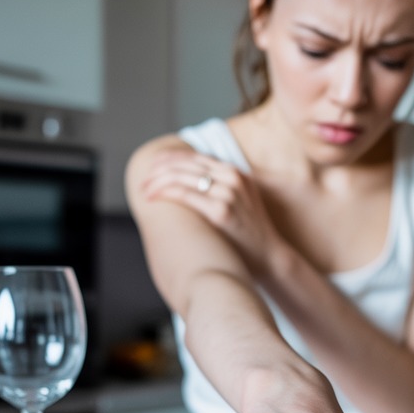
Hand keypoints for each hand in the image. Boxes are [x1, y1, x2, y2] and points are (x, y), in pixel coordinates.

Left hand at [140, 149, 282, 275]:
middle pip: (185, 164)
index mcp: (235, 171)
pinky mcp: (222, 211)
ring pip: (181, 177)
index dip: (169, 159)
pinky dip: (165, 193)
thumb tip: (188, 185)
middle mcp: (232, 177)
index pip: (194, 156)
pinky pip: (185, 194)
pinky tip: (153, 199)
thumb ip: (218, 188)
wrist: (269, 256)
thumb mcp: (238, 201)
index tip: (152, 167)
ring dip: (157, 182)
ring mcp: (228, 192)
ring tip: (145, 192)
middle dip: (159, 171)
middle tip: (143, 182)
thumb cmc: (248, 233)